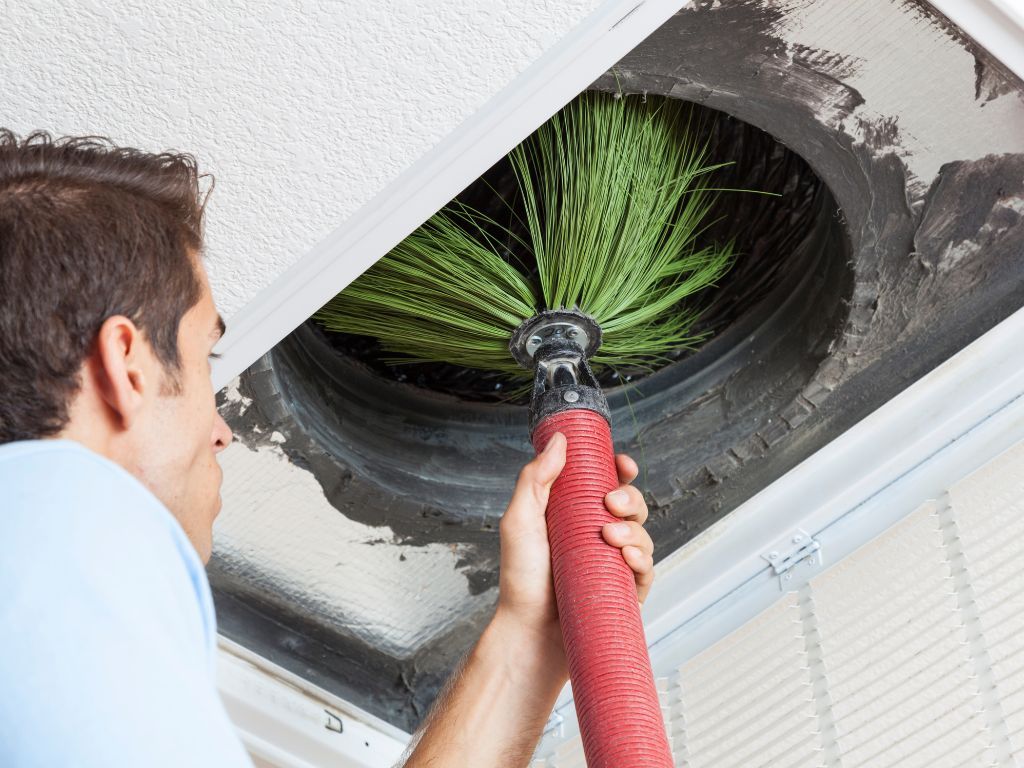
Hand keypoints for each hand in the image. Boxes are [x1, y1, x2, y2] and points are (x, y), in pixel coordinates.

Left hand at [493, 432, 655, 669]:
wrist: (529, 633)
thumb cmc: (520, 580)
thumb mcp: (520, 520)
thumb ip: (536, 478)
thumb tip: (559, 440)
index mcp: (573, 514)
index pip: (606, 483)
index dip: (620, 470)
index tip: (622, 464)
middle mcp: (595, 536)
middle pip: (630, 504)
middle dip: (629, 497)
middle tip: (610, 503)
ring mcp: (612, 563)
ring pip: (643, 533)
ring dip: (635, 528)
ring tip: (611, 537)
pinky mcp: (624, 591)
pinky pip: (647, 569)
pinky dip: (642, 558)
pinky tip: (627, 557)